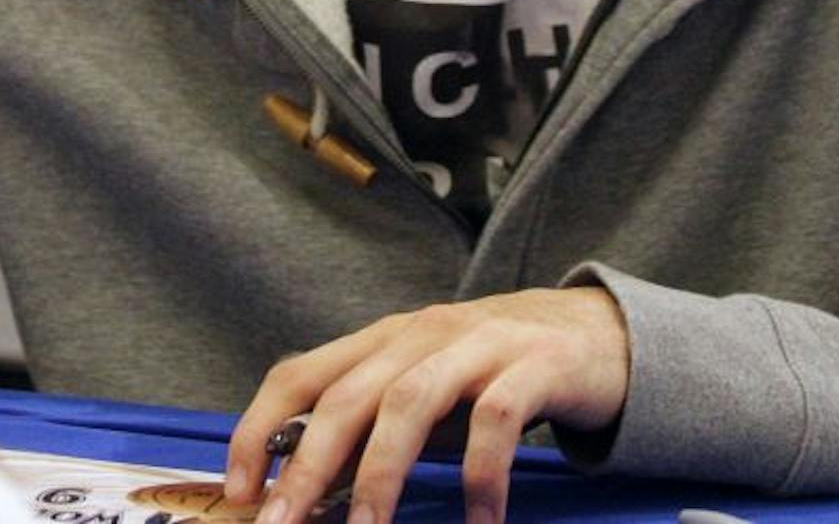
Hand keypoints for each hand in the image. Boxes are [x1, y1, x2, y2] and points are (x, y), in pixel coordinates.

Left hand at [224, 288, 628, 523]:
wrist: (599, 334)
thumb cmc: (496, 374)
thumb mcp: (426, 392)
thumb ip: (375, 427)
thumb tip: (310, 487)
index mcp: (383, 341)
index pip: (299, 374)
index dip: (258, 427)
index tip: (239, 487)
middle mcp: (421, 335)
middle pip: (347, 396)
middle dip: (308, 464)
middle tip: (283, 522)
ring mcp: (477, 346)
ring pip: (409, 403)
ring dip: (381, 473)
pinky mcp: (533, 367)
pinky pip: (496, 423)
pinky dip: (481, 478)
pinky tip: (479, 522)